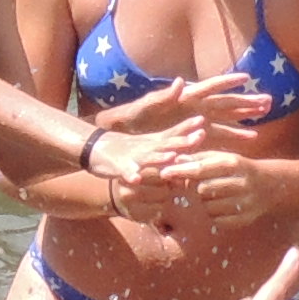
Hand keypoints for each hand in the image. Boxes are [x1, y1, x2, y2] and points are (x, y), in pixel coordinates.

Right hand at [100, 121, 240, 207]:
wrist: (96, 148)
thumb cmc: (128, 150)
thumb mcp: (150, 146)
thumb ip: (169, 149)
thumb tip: (190, 156)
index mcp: (155, 142)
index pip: (173, 133)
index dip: (187, 127)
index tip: (202, 120)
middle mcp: (147, 147)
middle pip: (167, 143)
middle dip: (183, 141)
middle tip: (199, 135)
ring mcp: (133, 156)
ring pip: (148, 157)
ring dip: (160, 158)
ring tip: (172, 157)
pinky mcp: (118, 167)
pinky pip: (125, 172)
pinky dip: (131, 175)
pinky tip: (136, 179)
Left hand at [105, 72, 271, 142]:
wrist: (121, 134)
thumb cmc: (130, 118)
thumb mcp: (143, 108)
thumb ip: (161, 96)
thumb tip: (180, 82)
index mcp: (183, 98)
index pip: (209, 87)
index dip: (227, 82)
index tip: (247, 77)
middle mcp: (193, 107)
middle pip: (224, 102)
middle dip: (245, 101)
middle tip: (268, 101)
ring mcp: (196, 121)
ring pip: (226, 118)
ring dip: (245, 117)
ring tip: (265, 115)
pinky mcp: (193, 135)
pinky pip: (218, 136)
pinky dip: (234, 136)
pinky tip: (250, 139)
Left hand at [166, 147, 292, 232]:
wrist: (271, 185)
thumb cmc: (238, 168)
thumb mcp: (223, 157)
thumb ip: (199, 158)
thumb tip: (175, 159)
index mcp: (233, 163)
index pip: (201, 168)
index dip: (180, 171)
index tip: (164, 173)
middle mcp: (240, 183)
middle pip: (203, 190)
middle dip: (199, 188)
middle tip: (205, 185)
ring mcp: (244, 203)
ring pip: (208, 207)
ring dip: (206, 203)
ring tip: (217, 195)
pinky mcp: (245, 219)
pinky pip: (217, 221)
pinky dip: (215, 215)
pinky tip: (224, 206)